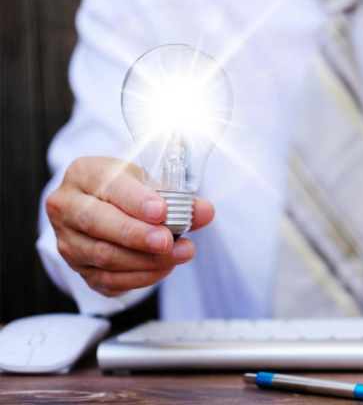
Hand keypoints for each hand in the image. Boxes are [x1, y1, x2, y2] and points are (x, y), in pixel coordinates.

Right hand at [45, 157, 214, 296]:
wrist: (107, 209)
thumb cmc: (129, 192)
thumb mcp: (151, 183)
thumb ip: (178, 198)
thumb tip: (204, 211)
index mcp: (84, 174)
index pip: (107, 185)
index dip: (135, 200)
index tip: (160, 211)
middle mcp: (67, 206)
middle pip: (97, 222)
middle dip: (137, 234)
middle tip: (168, 240)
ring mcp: (68, 241)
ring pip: (104, 255)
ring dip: (146, 259)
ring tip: (180, 253)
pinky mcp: (79, 269)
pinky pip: (109, 279)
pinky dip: (141, 276)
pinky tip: (165, 267)